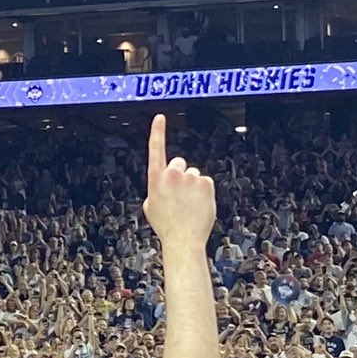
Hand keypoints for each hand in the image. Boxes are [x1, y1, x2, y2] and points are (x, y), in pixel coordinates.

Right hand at [141, 117, 214, 251]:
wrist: (183, 240)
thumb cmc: (166, 226)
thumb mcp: (150, 207)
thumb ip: (156, 190)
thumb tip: (162, 186)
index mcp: (155, 179)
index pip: (155, 149)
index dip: (157, 131)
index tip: (160, 117)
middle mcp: (171, 174)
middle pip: (179, 163)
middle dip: (181, 175)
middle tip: (181, 195)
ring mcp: (190, 178)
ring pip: (194, 175)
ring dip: (193, 186)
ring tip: (190, 205)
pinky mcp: (206, 183)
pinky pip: (206, 182)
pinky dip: (204, 192)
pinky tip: (199, 205)